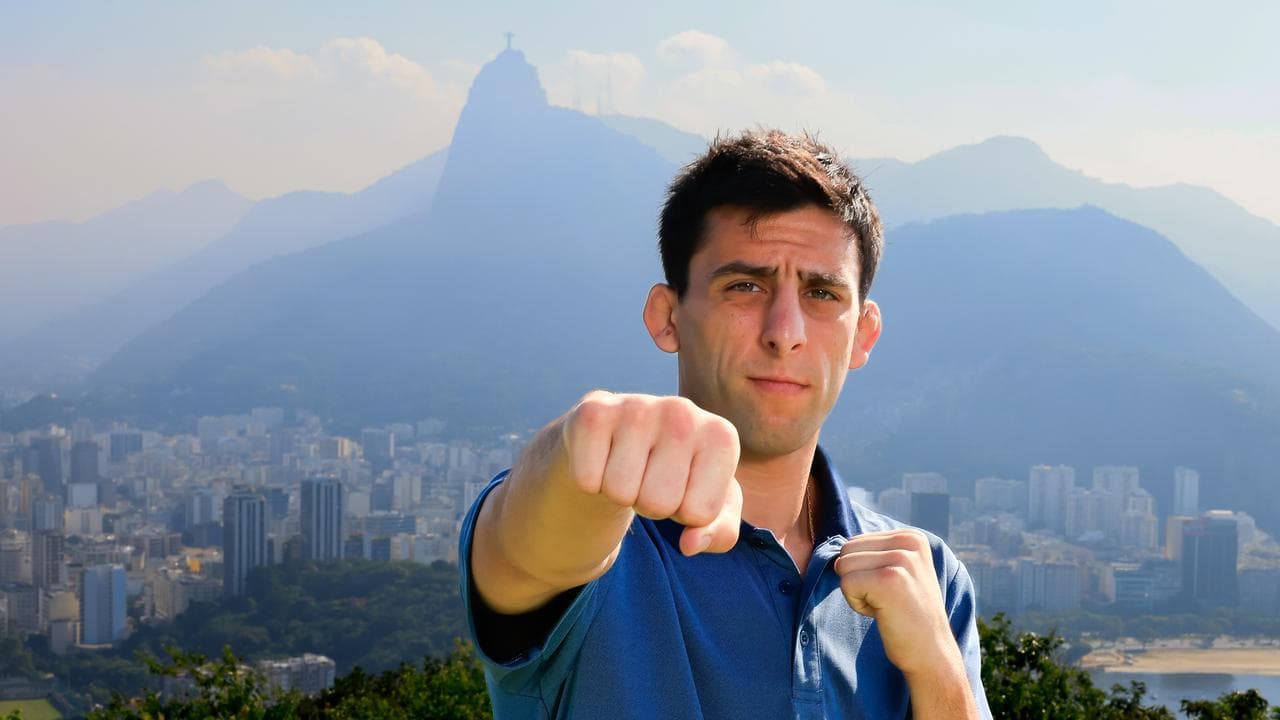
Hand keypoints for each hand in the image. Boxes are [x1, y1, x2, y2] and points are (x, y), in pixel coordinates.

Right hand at [561, 390, 742, 555]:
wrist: (623, 434)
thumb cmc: (675, 474)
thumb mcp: (709, 504)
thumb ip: (719, 533)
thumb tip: (690, 544)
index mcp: (721, 437)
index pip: (699, 514)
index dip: (684, 513)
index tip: (682, 488)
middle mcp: (684, 412)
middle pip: (658, 503)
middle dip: (650, 505)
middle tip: (649, 478)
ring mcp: (638, 407)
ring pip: (620, 492)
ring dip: (621, 493)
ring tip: (629, 467)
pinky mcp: (594, 412)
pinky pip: (587, 480)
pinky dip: (591, 481)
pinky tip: (604, 457)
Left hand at [833, 529, 960, 677]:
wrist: (930, 652)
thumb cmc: (907, 614)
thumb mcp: (901, 571)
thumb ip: (877, 552)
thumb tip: (840, 546)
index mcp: (911, 536)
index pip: (855, 542)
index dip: (863, 572)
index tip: (890, 589)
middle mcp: (908, 542)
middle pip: (846, 550)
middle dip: (857, 579)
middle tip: (887, 599)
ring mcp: (901, 559)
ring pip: (843, 566)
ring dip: (857, 592)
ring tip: (886, 605)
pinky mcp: (889, 580)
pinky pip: (846, 584)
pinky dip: (857, 604)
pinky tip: (882, 613)